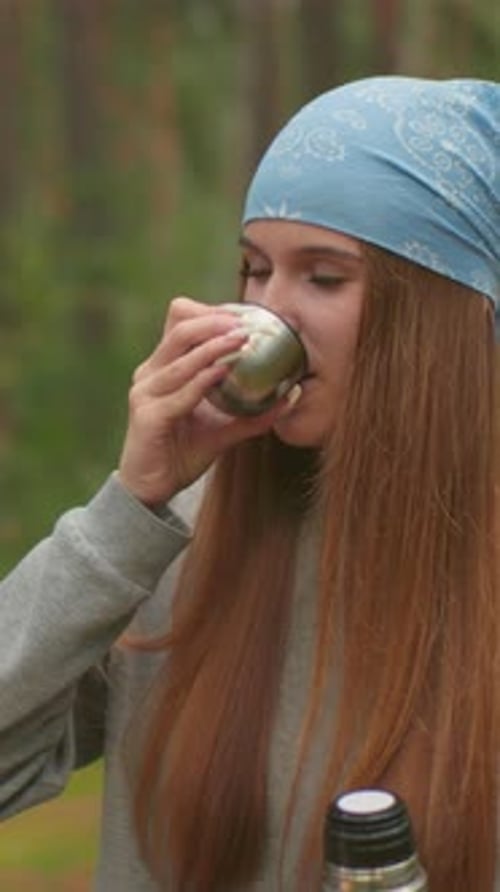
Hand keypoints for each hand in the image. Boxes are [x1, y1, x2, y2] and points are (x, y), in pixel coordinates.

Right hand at [117, 297, 289, 505]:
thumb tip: (291, 397)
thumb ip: (252, 414)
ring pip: (180, 358)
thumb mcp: (221, 429)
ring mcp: (145, 393)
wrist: (152, 489)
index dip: (210, 313)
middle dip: (213, 321)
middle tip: (246, 325)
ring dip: (213, 347)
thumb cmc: (181, 454)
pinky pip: (180, 393)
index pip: (180, 322)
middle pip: (178, 329)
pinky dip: (203, 380)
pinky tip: (223, 373)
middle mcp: (150, 374)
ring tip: (240, 341)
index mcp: (162, 368)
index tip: (243, 316)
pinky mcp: (147, 416)